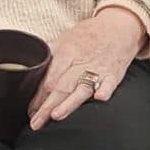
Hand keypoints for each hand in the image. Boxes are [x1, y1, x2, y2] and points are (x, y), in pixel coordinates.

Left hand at [28, 8, 146, 130]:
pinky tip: (99, 98)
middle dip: (47, 106)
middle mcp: (81, 61)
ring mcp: (98, 68)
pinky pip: (110, 83)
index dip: (38, 96)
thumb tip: (30, 68)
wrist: (118, 27)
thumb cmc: (89, 35)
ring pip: (81, 88)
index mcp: (66, 52)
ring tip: (56, 115)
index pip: (49, 77)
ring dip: (69, 102)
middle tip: (36, 122)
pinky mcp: (114, 74)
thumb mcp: (65, 38)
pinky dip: (105, 89)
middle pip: (61, 86)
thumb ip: (49, 55)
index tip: (30, 110)